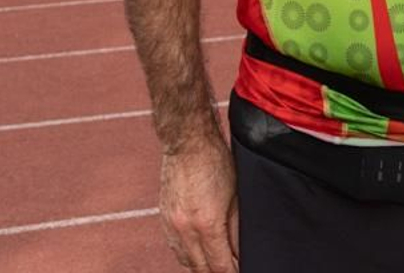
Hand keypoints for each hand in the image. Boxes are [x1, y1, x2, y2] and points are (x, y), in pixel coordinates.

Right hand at [158, 136, 238, 270]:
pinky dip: (186, 256)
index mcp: (206, 224)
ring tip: (215, 266)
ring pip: (184, 261)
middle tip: (230, 269)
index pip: (219, 264)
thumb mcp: (236, 196)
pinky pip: (174, 247)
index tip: (240, 271)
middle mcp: (185, 229)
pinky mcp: (163, 219)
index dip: (231, 272)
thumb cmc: (216, 163)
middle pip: (200, 268)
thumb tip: (240, 250)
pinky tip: (197, 255)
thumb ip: (236, 227)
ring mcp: (171, 225)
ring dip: (200, 267)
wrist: (187, 142)